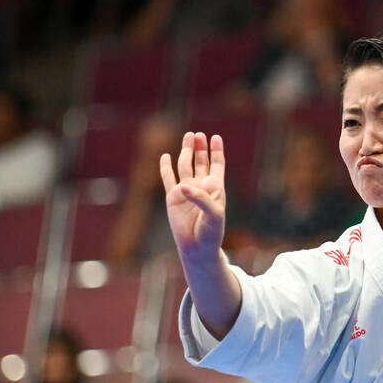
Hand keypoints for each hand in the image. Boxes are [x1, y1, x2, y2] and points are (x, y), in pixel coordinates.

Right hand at [160, 132, 226, 259]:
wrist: (197, 247)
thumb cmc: (211, 232)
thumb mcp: (213, 214)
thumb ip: (202, 198)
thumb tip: (184, 186)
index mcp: (215, 189)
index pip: (216, 165)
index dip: (216, 151)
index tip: (216, 137)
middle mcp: (200, 187)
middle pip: (200, 162)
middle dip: (200, 148)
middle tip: (198, 135)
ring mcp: (186, 191)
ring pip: (185, 166)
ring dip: (186, 152)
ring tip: (188, 137)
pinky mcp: (172, 197)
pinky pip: (168, 178)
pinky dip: (166, 167)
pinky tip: (166, 156)